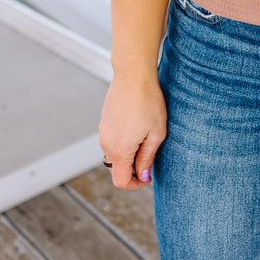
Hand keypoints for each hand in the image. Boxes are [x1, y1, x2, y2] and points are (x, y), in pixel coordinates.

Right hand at [98, 75, 166, 189]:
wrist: (133, 75)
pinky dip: (123, 139)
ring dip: (129, 152)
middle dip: (133, 167)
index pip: (121, 181)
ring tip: (146, 134)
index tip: (148, 176)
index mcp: (119, 150)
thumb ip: (148, 158)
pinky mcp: (104, 120)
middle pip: (117, 168)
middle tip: (151, 153)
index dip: (136, 184)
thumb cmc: (148, 102)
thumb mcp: (156, 133)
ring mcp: (103, 131)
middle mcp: (106, 143)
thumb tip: (143, 175)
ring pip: (115, 152)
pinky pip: (112, 138)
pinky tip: (138, 123)